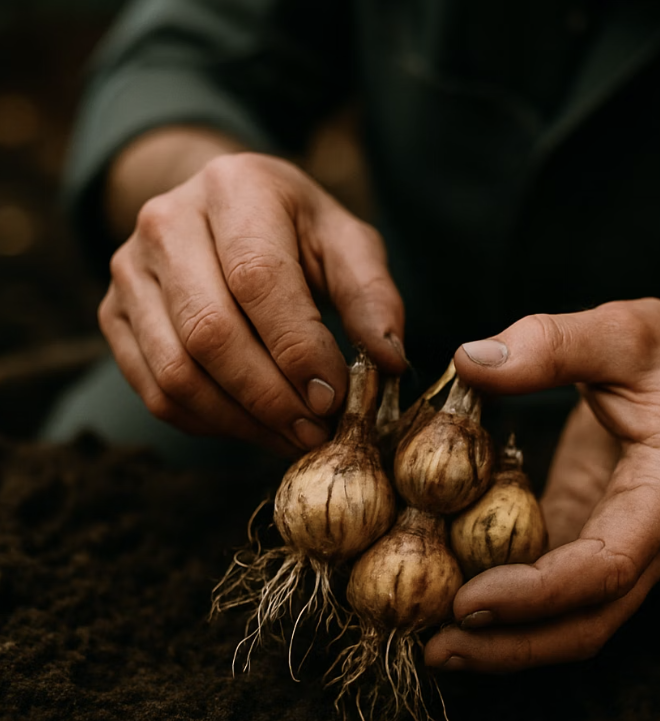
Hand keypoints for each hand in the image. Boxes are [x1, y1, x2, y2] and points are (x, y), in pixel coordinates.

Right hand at [99, 151, 405, 456]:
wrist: (221, 212)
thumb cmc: (294, 230)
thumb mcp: (344, 242)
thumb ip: (371, 295)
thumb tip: (390, 362)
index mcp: (233, 188)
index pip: (257, 279)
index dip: (297, 349)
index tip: (334, 398)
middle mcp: (166, 222)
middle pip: (210, 333)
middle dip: (271, 398)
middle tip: (316, 431)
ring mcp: (129, 270)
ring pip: (176, 373)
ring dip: (241, 421)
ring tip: (291, 436)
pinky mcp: (114, 314)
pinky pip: (154, 391)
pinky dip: (208, 424)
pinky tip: (253, 426)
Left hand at [425, 297, 659, 671]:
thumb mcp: (622, 330)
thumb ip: (552, 344)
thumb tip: (469, 364)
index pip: (611, 562)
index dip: (541, 592)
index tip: (470, 601)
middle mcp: (654, 536)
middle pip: (591, 618)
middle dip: (515, 645)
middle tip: (435, 648)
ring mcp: (627, 547)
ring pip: (576, 621)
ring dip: (509, 644)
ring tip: (436, 645)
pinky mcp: (595, 539)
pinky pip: (557, 592)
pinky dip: (511, 609)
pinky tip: (456, 601)